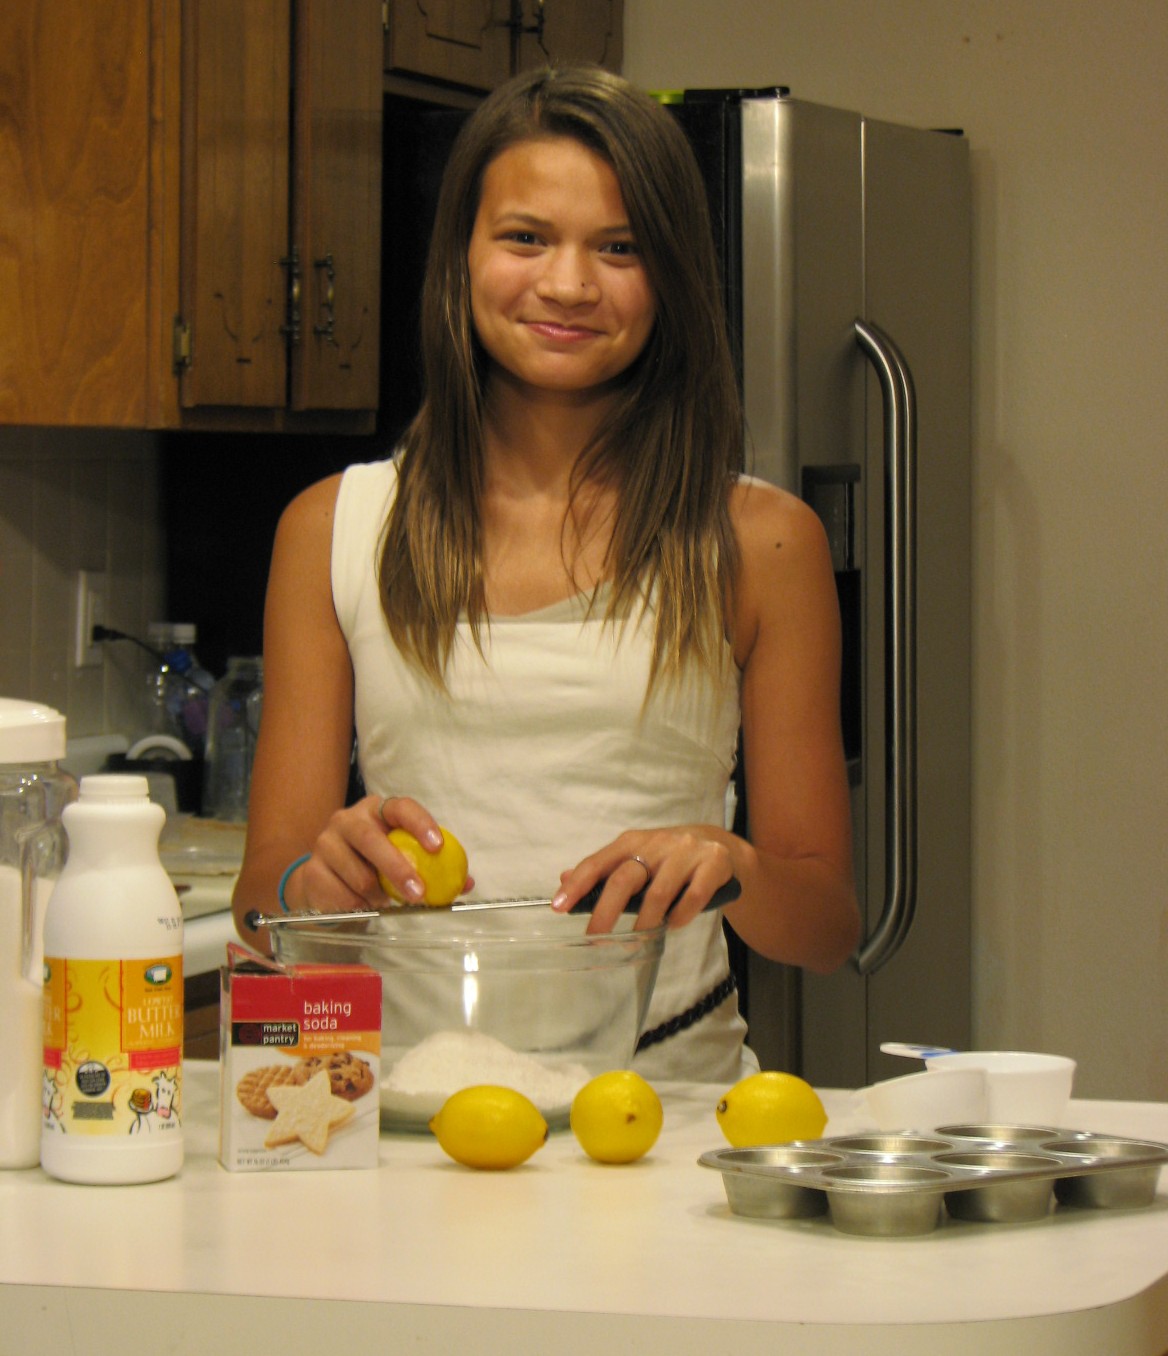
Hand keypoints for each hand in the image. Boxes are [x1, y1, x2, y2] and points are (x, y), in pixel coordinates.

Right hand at [284, 795, 471, 912]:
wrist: (326, 882)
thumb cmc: (374, 865)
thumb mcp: (402, 860)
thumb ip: (433, 867)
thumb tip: (465, 882)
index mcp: (377, 810)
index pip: (400, 807)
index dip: (420, 823)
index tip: (437, 846)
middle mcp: (348, 820)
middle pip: (371, 839)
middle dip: (397, 868)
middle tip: (418, 894)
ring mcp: (325, 843)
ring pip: (358, 874)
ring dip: (377, 896)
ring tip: (383, 901)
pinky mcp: (311, 870)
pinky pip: (341, 896)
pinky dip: (358, 907)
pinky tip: (361, 906)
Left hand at [552, 826, 735, 933]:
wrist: (722, 846)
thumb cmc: (669, 859)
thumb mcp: (637, 858)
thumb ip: (604, 870)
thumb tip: (563, 879)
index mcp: (632, 841)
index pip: (598, 862)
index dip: (577, 885)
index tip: (558, 907)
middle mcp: (658, 842)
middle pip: (625, 879)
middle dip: (606, 913)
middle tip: (596, 939)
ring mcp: (686, 851)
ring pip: (658, 893)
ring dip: (646, 922)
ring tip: (640, 939)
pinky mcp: (713, 863)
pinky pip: (693, 897)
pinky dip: (680, 916)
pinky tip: (673, 924)